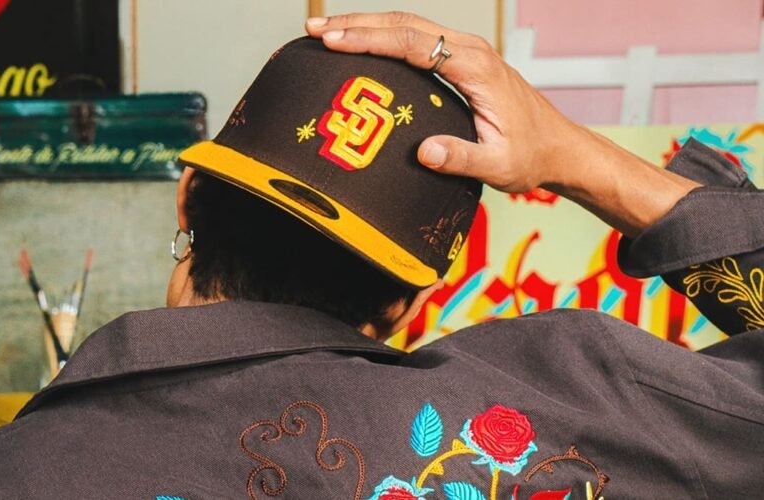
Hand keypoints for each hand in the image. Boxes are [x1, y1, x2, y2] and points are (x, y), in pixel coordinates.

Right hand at [306, 12, 699, 236]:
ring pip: (408, 26)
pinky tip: (362, 46)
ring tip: (325, 31)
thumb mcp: (498, 165)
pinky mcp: (462, 61)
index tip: (332, 42)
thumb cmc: (531, 155)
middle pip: (403, 24)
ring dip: (366, 26)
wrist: (559, 146)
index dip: (368, 40)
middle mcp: (469, 51)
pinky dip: (384, 37)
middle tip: (313, 29)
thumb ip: (462, 158)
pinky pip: (417, 40)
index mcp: (475, 67)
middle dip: (355, 24)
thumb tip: (424, 151)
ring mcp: (466, 52)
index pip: (411, 42)